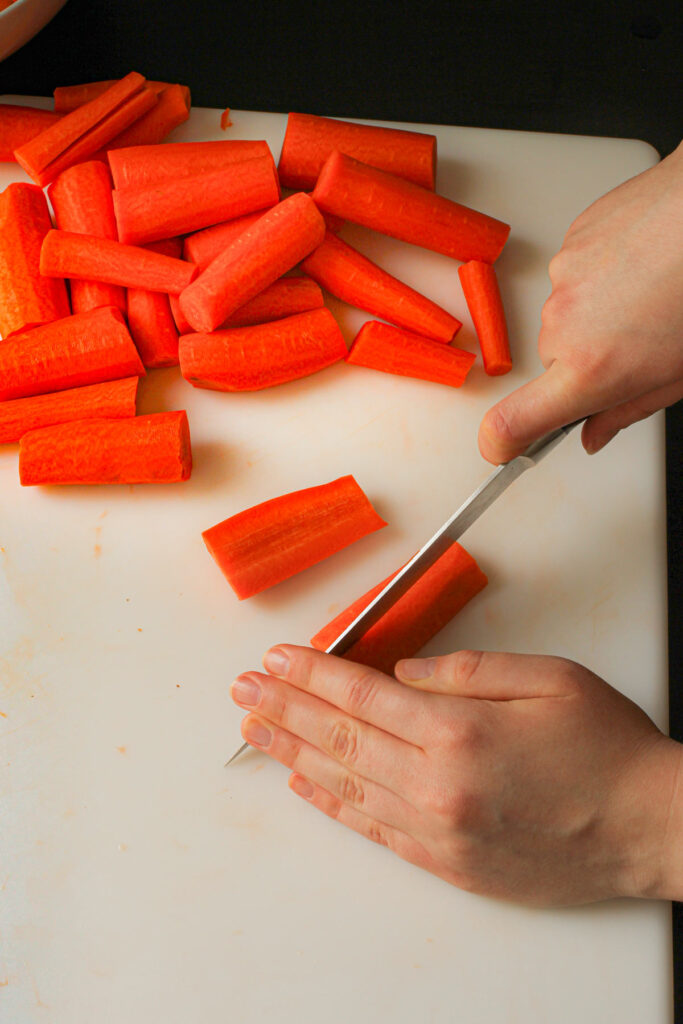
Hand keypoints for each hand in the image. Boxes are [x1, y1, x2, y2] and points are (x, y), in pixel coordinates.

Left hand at [231, 645, 682, 905]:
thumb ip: (467, 669)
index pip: (362, 694)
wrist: (648, 827)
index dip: (313, 674)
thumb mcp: (546, 678)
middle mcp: (438, 781)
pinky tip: (304, 783)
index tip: (277, 659)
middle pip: (341, 737)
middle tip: (243, 690)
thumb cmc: (606, 748)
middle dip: (285, 708)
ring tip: (254, 731)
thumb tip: (404, 672)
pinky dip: (333, 803)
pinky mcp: (448, 863)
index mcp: (460, 728)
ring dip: (293, 753)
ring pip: (346, 783)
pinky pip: (373, 828)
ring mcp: (438, 828)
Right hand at [479, 140, 682, 462]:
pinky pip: (575, 274)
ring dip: (596, 313)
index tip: (501, 448)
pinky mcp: (571, 241)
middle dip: (585, 360)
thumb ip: (625, 411)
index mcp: (591, 369)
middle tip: (636, 344)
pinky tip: (642, 266)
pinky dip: (602, 275)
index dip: (502, 440)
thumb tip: (596, 432)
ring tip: (648, 295)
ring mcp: (564, 278)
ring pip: (566, 314)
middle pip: (554, 361)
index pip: (514, 421)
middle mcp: (565, 324)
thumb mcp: (676, 374)